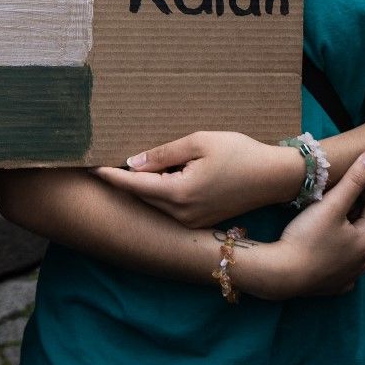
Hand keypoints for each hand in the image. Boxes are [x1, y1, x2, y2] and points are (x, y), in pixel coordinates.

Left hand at [92, 131, 305, 226]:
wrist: (276, 177)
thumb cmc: (240, 153)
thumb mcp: (199, 142)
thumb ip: (162, 154)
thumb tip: (132, 163)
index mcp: (180, 194)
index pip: (134, 186)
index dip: (110, 176)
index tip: (89, 168)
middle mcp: (182, 214)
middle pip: (141, 196)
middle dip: (122, 181)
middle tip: (100, 164)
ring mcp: (191, 222)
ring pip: (154, 203)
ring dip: (141, 188)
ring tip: (124, 168)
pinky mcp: (199, 222)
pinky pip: (168, 208)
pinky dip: (158, 194)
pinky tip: (154, 177)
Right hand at [238, 149, 364, 299]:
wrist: (281, 274)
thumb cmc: (306, 237)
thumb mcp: (331, 205)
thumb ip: (354, 179)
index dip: (364, 189)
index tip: (344, 181)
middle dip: (355, 211)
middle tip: (331, 199)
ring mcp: (352, 275)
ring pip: (357, 248)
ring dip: (348, 233)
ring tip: (326, 222)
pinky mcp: (336, 286)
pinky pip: (344, 267)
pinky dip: (339, 256)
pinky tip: (324, 250)